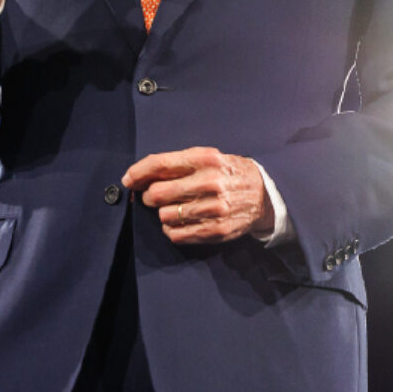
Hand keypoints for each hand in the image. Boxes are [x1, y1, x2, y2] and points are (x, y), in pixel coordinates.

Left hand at [122, 147, 275, 244]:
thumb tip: (138, 177)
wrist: (263, 194)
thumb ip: (177, 164)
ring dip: (163, 213)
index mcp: (205, 159)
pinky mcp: (215, 230)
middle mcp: (209, 182)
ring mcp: (213, 208)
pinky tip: (181, 222)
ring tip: (175, 208)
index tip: (129, 180)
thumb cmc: (228, 173)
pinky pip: (175, 234)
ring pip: (164, 216)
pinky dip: (171, 229)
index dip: (138, 173)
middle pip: (157, 194)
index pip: (160, 164)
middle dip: (150, 196)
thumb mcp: (208, 157)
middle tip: (156, 196)